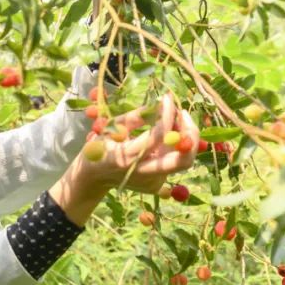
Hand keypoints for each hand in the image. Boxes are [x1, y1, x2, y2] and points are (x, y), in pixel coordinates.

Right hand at [80, 93, 198, 193]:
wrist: (94, 178)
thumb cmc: (100, 147)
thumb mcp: (111, 127)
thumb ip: (136, 117)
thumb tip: (160, 105)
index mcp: (127, 157)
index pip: (158, 136)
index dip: (167, 115)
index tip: (167, 99)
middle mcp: (144, 173)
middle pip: (183, 159)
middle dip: (190, 135)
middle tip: (183, 115)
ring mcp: (152, 182)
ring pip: (181, 159)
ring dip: (182, 138)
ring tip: (172, 122)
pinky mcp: (156, 186)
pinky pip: (171, 162)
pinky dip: (171, 147)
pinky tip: (160, 140)